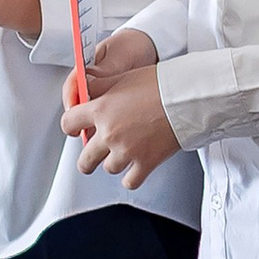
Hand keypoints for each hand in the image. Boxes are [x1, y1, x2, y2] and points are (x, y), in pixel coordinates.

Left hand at [59, 54, 180, 190]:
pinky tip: (135, 169)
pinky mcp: (146, 162)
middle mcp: (110, 133)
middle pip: (84, 159)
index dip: (71, 126)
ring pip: (108, 169)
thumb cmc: (161, 84)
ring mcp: (127, 151)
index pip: (68, 123)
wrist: (190, 97)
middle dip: (87, 158)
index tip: (76, 129)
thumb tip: (86, 90)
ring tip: (124, 154)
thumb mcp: (124, 77)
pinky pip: (130, 181)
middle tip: (92, 156)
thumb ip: (101, 87)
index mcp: (101, 109)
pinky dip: (131, 177)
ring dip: (114, 162)